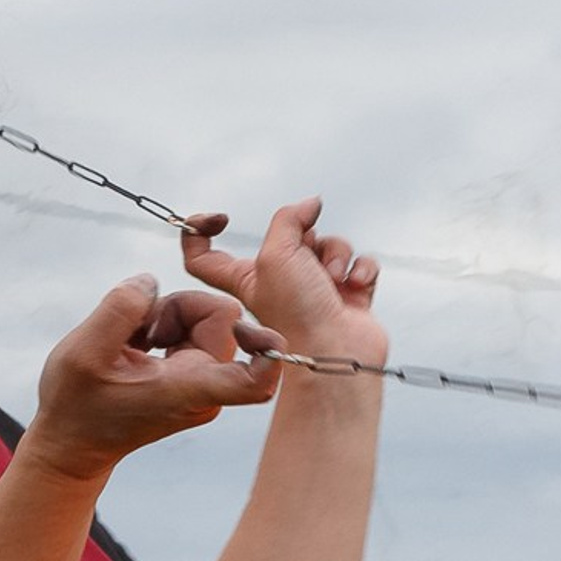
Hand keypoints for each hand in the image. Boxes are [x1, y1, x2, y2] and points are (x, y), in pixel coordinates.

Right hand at [18, 275, 279, 483]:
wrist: (73, 441)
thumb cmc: (78, 406)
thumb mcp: (85, 351)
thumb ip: (122, 308)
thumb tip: (152, 282)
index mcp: (191, 389)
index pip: (255, 380)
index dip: (267, 351)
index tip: (252, 329)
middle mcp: (206, 386)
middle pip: (223, 316)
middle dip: (178, 307)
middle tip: (140, 331)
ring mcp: (200, 379)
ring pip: (206, 316)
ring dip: (166, 315)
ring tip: (131, 342)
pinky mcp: (190, 372)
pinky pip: (191, 326)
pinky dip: (162, 324)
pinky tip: (135, 345)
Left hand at [182, 198, 387, 367]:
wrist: (338, 356)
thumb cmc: (298, 318)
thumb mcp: (277, 255)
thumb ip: (289, 220)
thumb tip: (311, 204)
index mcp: (245, 278)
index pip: (203, 255)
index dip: (200, 232)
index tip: (218, 218)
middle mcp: (279, 283)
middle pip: (291, 236)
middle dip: (307, 235)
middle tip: (308, 254)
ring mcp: (315, 290)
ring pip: (330, 245)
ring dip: (337, 254)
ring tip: (335, 278)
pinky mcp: (346, 297)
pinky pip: (357, 265)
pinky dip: (360, 269)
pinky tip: (355, 285)